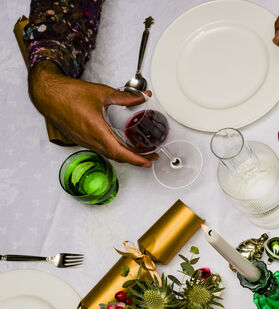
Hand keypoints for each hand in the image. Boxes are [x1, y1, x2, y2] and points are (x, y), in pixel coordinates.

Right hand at [27, 61, 153, 166]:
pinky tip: (119, 146)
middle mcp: (89, 139)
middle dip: (135, 159)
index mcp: (95, 130)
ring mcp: (84, 141)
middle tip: (150, 157)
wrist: (46, 93)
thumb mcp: (101, 93)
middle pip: (116, 156)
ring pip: (108, 153)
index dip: (136, 159)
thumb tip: (142, 97)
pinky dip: (112, 150)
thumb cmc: (68, 93)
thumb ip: (124, 97)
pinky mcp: (80, 140)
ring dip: (124, 155)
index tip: (147, 161)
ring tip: (138, 153)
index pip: (119, 152)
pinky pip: (99, 149)